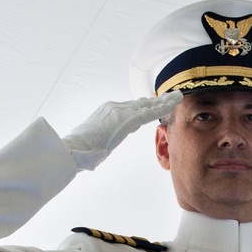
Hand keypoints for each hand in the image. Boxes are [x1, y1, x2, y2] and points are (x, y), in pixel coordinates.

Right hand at [61, 93, 182, 171]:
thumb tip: (99, 155)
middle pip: (141, 103)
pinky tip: (173, 103)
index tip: (155, 104)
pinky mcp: (125, 119)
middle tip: (172, 96)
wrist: (73, 150)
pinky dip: (162, 107)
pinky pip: (148, 112)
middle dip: (157, 101)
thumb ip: (100, 147)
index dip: (145, 106)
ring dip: (163, 101)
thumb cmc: (79, 153)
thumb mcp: (93, 147)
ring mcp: (119, 111)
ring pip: (147, 105)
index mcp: (106, 112)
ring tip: (178, 96)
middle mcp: (114, 108)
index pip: (130, 108)